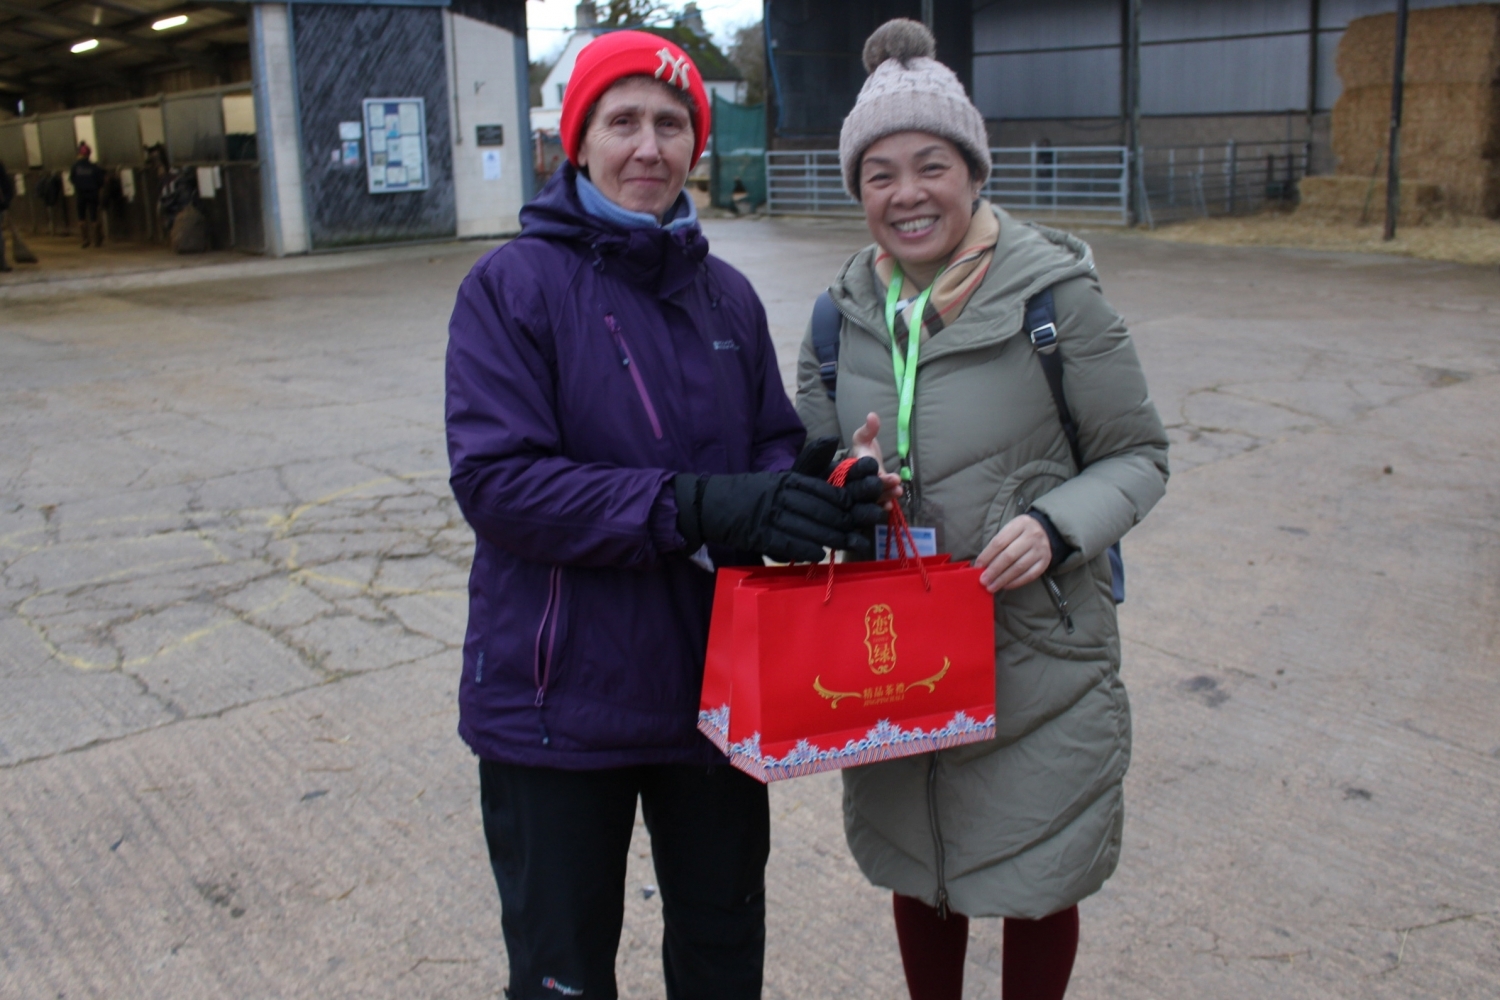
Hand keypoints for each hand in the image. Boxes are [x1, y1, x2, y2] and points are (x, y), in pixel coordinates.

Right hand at [675, 470, 882, 562]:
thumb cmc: (748, 493)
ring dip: (828, 537)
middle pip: (818, 509)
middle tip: (859, 532)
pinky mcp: (758, 534)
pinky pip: (786, 542)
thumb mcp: (777, 477)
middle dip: (841, 521)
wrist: (710, 504)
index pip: (820, 488)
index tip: (857, 508)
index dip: (841, 499)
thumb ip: (805, 466)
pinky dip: (804, 548)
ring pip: (806, 526)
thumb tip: (832, 441)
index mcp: (785, 480)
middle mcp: (779, 495)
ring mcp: (768, 515)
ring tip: (845, 544)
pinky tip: (818, 553)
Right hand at [850, 413, 902, 509]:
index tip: (888, 474)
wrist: (865, 462)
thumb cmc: (863, 449)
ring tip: (898, 491)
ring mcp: (864, 491)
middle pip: (868, 486)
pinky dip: (881, 506)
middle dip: (883, 485)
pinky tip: (889, 507)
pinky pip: (875, 504)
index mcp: (854, 465)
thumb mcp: (863, 437)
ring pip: (873, 497)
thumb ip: (869, 429)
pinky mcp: (872, 498)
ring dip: (886, 495)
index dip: (874, 474)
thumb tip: (872, 415)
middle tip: (897, 483)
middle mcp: (857, 481)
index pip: (862, 472)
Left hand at [974, 515, 1052, 592]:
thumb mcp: (1010, 529)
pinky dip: (1016, 582)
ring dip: (1003, 579)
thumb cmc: (1020, 532)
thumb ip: (997, 544)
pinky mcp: (1045, 562)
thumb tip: (982, 565)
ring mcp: (1040, 549)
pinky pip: (1030, 575)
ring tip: (991, 587)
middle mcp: (1032, 536)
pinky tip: (1005, 586)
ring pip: (1019, 567)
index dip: (987, 555)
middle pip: (1009, 556)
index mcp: (1020, 524)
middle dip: (994, 570)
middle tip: (983, 581)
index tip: (978, 566)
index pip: (999, 542)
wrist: (1046, 531)